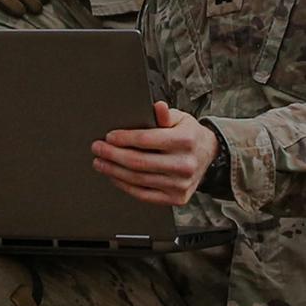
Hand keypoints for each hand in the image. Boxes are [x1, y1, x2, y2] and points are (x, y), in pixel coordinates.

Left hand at [91, 101, 219, 205]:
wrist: (208, 155)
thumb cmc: (188, 134)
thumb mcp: (180, 119)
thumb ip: (165, 115)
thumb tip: (157, 106)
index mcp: (186, 140)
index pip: (146, 139)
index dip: (123, 138)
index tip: (108, 136)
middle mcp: (185, 164)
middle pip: (138, 162)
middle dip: (112, 155)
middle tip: (97, 149)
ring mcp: (181, 184)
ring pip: (137, 179)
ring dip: (113, 171)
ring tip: (100, 162)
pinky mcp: (176, 198)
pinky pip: (143, 194)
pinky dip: (124, 185)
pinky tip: (114, 176)